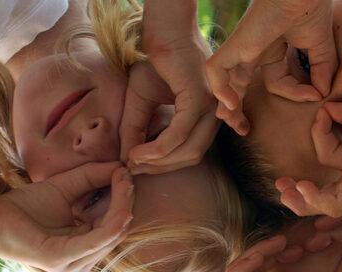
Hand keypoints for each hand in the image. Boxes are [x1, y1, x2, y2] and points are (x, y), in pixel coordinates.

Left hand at [0, 162, 133, 271]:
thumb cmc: (24, 207)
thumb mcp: (66, 188)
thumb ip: (92, 178)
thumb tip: (122, 167)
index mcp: (84, 249)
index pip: (115, 225)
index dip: (124, 199)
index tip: (127, 172)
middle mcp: (82, 262)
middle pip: (118, 230)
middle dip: (126, 201)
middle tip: (127, 173)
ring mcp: (72, 264)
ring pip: (112, 234)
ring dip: (122, 206)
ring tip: (122, 179)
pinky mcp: (61, 259)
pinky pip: (97, 240)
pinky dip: (112, 222)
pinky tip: (120, 206)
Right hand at [120, 0, 218, 173]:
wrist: (161, 32)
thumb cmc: (153, 63)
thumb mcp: (141, 103)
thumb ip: (136, 130)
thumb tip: (127, 161)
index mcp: (206, 117)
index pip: (190, 151)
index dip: (163, 165)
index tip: (137, 169)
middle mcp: (213, 115)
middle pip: (191, 157)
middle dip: (160, 168)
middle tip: (134, 169)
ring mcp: (210, 108)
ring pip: (188, 151)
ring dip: (159, 162)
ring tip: (134, 161)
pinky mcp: (199, 100)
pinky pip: (179, 135)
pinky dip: (159, 148)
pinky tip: (139, 152)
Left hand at [206, 0, 336, 134]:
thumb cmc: (312, 7)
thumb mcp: (319, 47)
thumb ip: (321, 70)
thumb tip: (323, 93)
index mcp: (271, 48)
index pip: (277, 82)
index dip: (295, 93)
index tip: (316, 94)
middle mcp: (254, 49)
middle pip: (239, 85)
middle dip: (239, 110)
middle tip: (244, 129)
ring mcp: (244, 47)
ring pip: (224, 82)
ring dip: (227, 106)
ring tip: (233, 124)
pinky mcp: (237, 44)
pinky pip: (216, 69)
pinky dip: (219, 88)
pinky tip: (230, 104)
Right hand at [277, 100, 341, 216]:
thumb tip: (327, 107)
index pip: (329, 149)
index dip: (321, 129)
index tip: (325, 109)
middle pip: (320, 182)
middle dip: (298, 185)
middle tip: (280, 179)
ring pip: (321, 202)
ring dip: (298, 198)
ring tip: (282, 188)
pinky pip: (329, 205)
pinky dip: (311, 199)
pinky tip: (299, 186)